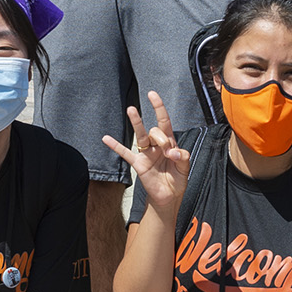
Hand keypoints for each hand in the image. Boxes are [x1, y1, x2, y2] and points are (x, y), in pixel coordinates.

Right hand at [101, 92, 189, 216]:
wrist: (169, 196)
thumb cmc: (177, 180)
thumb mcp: (185, 168)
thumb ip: (183, 157)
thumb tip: (172, 151)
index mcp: (169, 143)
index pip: (164, 121)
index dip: (159, 108)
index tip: (152, 95)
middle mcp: (156, 145)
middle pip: (154, 131)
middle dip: (161, 138)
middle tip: (167, 152)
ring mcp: (146, 153)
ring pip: (140, 135)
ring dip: (137, 123)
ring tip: (131, 110)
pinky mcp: (138, 164)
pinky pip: (125, 153)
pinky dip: (115, 146)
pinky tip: (106, 138)